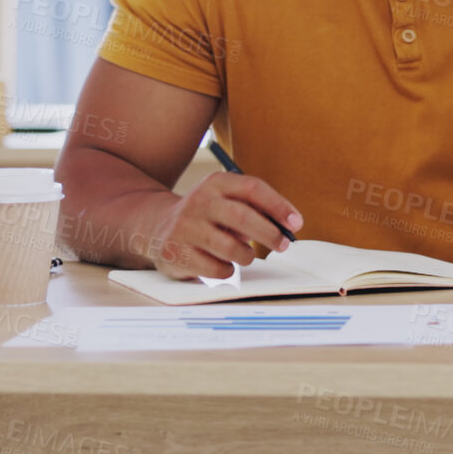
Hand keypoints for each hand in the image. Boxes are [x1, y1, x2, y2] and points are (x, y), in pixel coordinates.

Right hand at [146, 173, 302, 280]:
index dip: (279, 206)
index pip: (253, 189)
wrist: (156, 225)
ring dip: (246, 255)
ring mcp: (185, 227)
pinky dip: (227, 270)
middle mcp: (199, 201)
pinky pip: (215, 268)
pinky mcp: (175, 252)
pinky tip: (224, 264)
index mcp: (216, 183)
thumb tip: (288, 226)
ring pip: (230, 247)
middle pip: (242, 217)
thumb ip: (255, 208)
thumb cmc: (206, 215)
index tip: (296, 223)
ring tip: (245, 255)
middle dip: (269, 233)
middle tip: (283, 245)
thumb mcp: (226, 200)